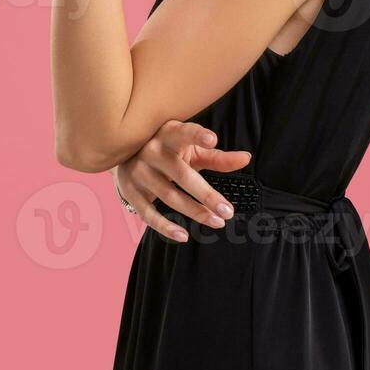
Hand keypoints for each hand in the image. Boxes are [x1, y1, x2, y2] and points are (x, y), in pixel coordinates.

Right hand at [113, 119, 252, 242]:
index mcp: (168, 134)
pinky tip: (184, 236)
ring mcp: (139, 172)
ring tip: (218, 222)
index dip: (197, 135)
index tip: (213, 139)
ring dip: (195, 212)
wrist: (124, 155)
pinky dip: (166, 227)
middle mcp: (151, 151)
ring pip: (169, 196)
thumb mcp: (190, 149)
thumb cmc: (169, 150)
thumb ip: (217, 157)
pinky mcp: (130, 192)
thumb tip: (246, 158)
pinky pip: (148, 214)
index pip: (184, 133)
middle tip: (229, 212)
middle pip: (181, 175)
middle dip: (206, 195)